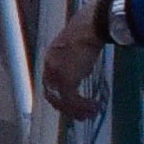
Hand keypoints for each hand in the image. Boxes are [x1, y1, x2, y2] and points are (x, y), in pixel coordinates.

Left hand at [39, 0, 111, 117]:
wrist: (89, 27)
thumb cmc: (87, 33)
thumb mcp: (77, 48)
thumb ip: (74, 60)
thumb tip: (83, 70)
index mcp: (50, 58)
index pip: (49, 82)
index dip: (59, 94)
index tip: (72, 102)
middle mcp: (49, 67)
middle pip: (51, 94)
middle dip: (65, 107)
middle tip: (80, 115)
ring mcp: (56, 74)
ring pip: (61, 100)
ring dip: (75, 110)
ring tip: (90, 114)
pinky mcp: (66, 79)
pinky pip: (71, 100)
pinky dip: (82, 106)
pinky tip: (94, 107)